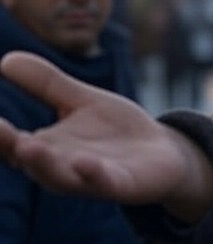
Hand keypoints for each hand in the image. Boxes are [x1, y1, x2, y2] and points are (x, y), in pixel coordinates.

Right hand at [0, 51, 212, 220]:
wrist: (165, 152)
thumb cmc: (117, 129)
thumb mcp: (81, 100)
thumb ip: (47, 84)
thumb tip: (7, 58)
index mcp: (47, 147)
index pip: (10, 142)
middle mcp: (62, 167)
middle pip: (29, 162)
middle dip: (10, 147)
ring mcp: (91, 179)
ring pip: (61, 178)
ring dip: (43, 165)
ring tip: (28, 145)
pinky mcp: (122, 185)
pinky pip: (104, 183)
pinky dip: (93, 174)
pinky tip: (85, 161)